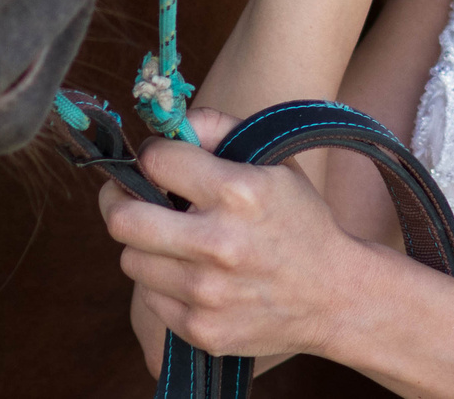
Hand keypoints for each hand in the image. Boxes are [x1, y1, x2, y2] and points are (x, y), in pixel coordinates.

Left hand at [101, 108, 374, 371]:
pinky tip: (193, 274)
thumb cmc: (299, 221)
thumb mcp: (274, 162)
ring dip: (146, 245)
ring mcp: (206, 293)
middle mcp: (218, 244)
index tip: (160, 159)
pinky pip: (150, 297)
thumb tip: (170, 124)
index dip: (153, 153)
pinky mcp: (199, 329)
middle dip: (119, 199)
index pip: (157, 160)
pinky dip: (163, 282)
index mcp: (239, 192)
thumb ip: (220, 128)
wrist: (334, 296)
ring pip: (130, 259)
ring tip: (175, 239)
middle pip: (122, 219)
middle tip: (131, 195)